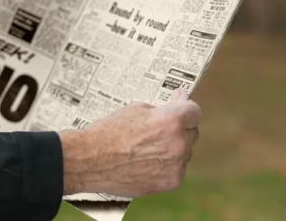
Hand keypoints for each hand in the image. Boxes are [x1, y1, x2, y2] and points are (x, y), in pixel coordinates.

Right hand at [59, 89, 200, 197]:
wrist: (90, 160)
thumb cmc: (109, 131)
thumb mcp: (135, 109)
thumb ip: (162, 108)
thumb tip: (178, 103)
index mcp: (169, 121)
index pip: (194, 111)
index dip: (185, 107)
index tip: (180, 106)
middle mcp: (177, 143)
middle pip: (192, 132)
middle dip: (179, 128)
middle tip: (158, 128)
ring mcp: (175, 165)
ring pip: (185, 152)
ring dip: (173, 147)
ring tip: (146, 147)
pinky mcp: (169, 182)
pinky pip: (176, 169)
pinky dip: (166, 164)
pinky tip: (147, 161)